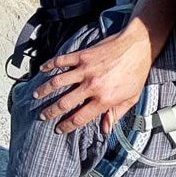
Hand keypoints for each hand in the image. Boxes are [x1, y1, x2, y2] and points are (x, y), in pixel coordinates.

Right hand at [34, 25, 152, 133]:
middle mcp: (92, 85)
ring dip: (44, 90)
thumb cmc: (137, 72)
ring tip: (36, 96)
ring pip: (58, 82)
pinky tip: (42, 70)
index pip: (79, 118)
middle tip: (42, 116)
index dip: (66, 126)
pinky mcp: (83, 55)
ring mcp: (86, 69)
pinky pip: (61, 61)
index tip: (58, 129)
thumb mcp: (131, 98)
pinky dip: (50, 65)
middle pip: (64, 103)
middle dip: (50, 112)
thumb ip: (116, 115)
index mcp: (104, 99)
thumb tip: (105, 130)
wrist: (139, 46)